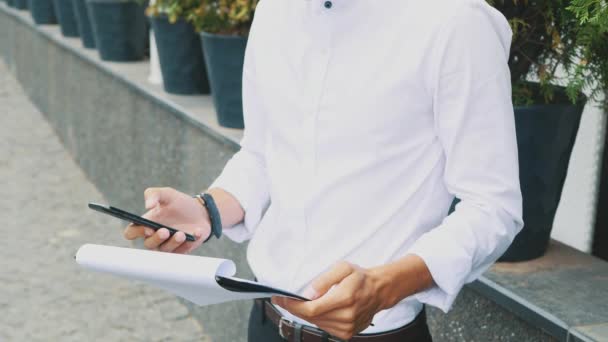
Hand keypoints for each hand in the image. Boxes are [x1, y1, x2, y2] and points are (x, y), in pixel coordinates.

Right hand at [123, 187, 210, 253]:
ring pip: (165, 250)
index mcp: (146, 223)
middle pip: (148, 244)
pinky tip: (197, 232)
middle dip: (156, 239)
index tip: (146, 227)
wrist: (201, 211)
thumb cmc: (179, 203)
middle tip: (164, 231)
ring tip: (181, 234)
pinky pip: (182, 252)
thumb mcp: (167, 194)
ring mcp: (168, 245)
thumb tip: (148, 205)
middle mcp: (154, 237)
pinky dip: (189, 243)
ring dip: (173, 242)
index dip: (136, 232)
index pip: (131, 232)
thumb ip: (154, 194)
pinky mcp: (181, 250)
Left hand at [271, 261, 385, 339]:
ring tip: (303, 302)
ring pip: (316, 323)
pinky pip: (324, 328)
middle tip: (284, 299)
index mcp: (345, 298)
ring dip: (306, 314)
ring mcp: (347, 328)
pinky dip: (317, 319)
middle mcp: (346, 316)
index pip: (311, 308)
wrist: (379, 291)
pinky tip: (319, 309)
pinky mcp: (347, 334)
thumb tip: (308, 293)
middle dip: (295, 308)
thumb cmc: (360, 278)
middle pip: (311, 317)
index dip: (292, 305)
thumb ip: (324, 280)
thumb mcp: (343, 268)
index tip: (279, 299)